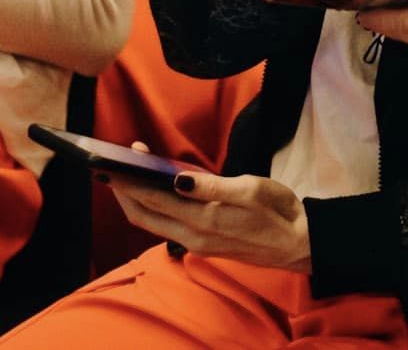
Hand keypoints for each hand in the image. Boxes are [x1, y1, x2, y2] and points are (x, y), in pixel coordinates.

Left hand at [106, 148, 310, 271]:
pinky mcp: (203, 243)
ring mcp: (197, 242)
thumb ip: (213, 187)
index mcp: (204, 220)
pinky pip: (167, 225)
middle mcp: (194, 236)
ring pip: (153, 222)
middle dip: (124, 191)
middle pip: (144, 215)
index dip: (129, 182)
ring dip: (136, 199)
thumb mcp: (251, 190)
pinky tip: (155, 189)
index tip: (111, 163)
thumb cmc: (278, 210)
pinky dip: (154, 206)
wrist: (298, 243)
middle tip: (110, 166)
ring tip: (127, 173)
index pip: (153, 200)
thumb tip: (178, 179)